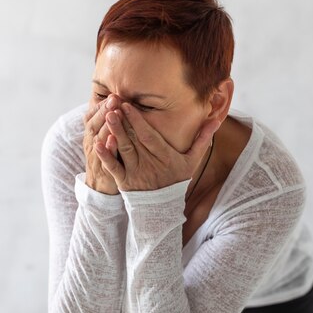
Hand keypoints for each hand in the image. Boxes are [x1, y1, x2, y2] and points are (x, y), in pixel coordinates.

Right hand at [82, 95, 121, 194]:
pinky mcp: (103, 170)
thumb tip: (114, 100)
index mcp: (91, 134)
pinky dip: (108, 149)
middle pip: (94, 124)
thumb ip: (106, 122)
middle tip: (114, 98)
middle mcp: (91, 143)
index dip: (101, 105)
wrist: (100, 186)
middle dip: (104, 111)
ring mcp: (96, 157)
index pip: (92, 116)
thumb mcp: (103, 138)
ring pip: (98, 139)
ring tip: (114, 113)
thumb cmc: (107, 157)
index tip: (112, 94)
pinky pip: (104, 159)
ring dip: (106, 126)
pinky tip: (113, 139)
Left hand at [95, 102, 220, 191]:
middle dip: (123, 121)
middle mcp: (150, 164)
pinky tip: (97, 144)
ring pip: (124, 151)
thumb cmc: (177, 179)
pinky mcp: (125, 182)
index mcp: (165, 157)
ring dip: (115, 133)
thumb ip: (202, 139)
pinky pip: (114, 169)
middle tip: (112, 104)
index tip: (128, 105)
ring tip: (107, 116)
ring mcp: (136, 173)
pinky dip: (106, 156)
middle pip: (135, 140)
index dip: (139, 121)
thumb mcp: (192, 160)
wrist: (163, 208)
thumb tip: (215, 121)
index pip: (150, 136)